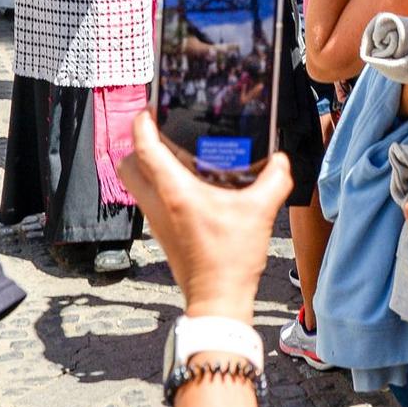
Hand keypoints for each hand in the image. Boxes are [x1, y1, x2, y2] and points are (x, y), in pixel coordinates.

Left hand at [119, 110, 290, 320]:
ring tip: (173, 150)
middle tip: (159, 129)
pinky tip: (188, 180)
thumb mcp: (261, 212)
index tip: (151, 108)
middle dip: (136, 142)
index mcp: (175, 193)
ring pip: (134, 181)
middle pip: (127, 163)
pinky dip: (158, 182)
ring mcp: (156, 219)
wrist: (218, 299)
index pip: (143, 148)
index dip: (142, 122)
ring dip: (145, 162)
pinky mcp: (162, 231)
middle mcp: (158, 203)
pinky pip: (148, 196)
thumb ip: (274, 179)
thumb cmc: (232, 259)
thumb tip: (280, 159)